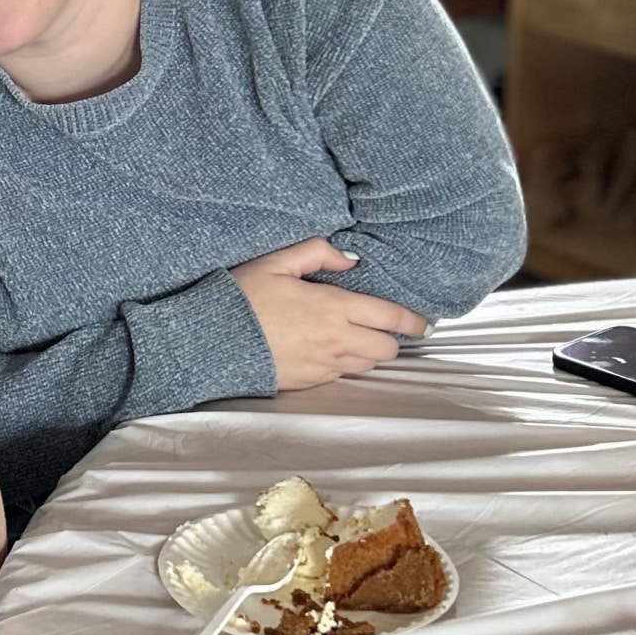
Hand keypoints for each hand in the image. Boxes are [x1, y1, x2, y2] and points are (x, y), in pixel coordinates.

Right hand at [230, 238, 427, 389]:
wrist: (211, 342)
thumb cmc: (241, 298)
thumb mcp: (276, 261)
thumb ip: (318, 252)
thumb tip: (349, 258)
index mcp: (333, 308)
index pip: (390, 318)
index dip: (413, 320)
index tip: (424, 321)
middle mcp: (335, 341)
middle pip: (386, 349)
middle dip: (391, 338)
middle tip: (384, 326)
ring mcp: (323, 365)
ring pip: (366, 365)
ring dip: (368, 352)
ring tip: (358, 338)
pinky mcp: (308, 382)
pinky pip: (340, 375)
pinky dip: (344, 363)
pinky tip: (330, 350)